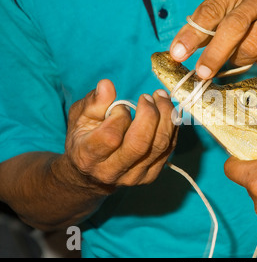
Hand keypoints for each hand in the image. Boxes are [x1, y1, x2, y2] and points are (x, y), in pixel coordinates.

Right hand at [58, 79, 176, 191]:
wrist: (91, 174)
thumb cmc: (84, 139)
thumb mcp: (79, 118)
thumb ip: (93, 102)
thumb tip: (107, 85)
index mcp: (88, 157)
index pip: (111, 137)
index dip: (119, 116)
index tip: (120, 106)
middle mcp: (112, 171)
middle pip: (140, 144)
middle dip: (149, 114)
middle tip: (148, 96)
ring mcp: (134, 176)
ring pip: (160, 146)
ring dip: (166, 117)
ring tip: (161, 97)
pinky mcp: (151, 175)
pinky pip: (169, 148)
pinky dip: (172, 127)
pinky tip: (167, 111)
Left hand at [170, 0, 256, 78]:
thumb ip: (215, 11)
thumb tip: (190, 42)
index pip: (212, 10)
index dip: (192, 34)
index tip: (177, 52)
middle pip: (233, 30)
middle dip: (214, 55)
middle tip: (202, 72)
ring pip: (251, 50)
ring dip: (237, 59)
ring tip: (236, 52)